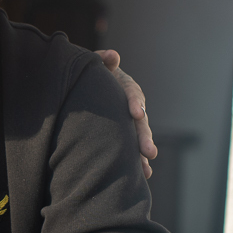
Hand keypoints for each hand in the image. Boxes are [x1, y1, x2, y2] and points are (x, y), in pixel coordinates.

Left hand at [95, 50, 156, 178]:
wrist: (84, 86)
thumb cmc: (89, 74)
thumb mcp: (94, 65)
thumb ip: (102, 60)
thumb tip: (112, 55)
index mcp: (125, 87)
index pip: (132, 94)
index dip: (135, 102)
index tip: (136, 113)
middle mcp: (131, 106)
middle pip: (140, 122)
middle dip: (144, 137)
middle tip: (148, 152)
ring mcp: (128, 122)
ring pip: (138, 139)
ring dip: (142, 155)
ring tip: (146, 171)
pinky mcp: (123, 135)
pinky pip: (131, 148)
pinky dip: (136, 162)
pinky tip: (142, 176)